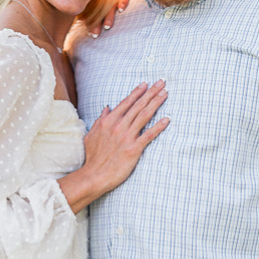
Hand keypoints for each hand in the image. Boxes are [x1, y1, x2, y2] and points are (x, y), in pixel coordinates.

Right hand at [58, 80, 168, 212]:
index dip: (137, 93)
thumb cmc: (93, 157)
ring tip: (165, 94)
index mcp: (107, 122)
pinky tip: (167, 119)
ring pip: (144, 116)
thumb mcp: (92, 135)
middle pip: (138, 106)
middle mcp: (118, 126)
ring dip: (156, 103)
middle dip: (151, 92)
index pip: (125, 103)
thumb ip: (100, 120)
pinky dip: (158, 126)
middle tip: (161, 83)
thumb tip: (107, 108)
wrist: (94, 175)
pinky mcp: (133, 149)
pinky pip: (148, 135)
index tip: (145, 84)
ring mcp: (126, 137)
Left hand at [88, 0, 131, 37]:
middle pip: (99, 12)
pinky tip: (120, 9)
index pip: (90, 12)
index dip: (89, 23)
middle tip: (95, 34)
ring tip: (107, 26)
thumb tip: (80, 20)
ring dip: (109, 17)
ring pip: (110, 6)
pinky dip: (123, 1)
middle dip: (97, 24)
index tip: (90, 34)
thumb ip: (87, 8)